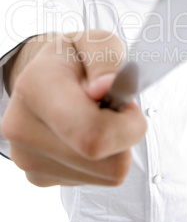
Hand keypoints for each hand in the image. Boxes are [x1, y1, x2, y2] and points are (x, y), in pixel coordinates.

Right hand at [1, 30, 146, 186]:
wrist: (42, 76)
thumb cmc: (73, 58)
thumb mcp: (97, 42)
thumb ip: (106, 59)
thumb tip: (105, 89)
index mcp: (36, 86)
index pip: (93, 134)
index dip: (127, 126)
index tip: (128, 104)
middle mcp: (23, 127)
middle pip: (106, 162)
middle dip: (125, 135)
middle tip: (113, 108)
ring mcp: (28, 157)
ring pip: (106, 174)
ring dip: (114, 147)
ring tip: (95, 118)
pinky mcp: (39, 176)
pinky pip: (94, 179)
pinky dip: (101, 159)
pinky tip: (84, 133)